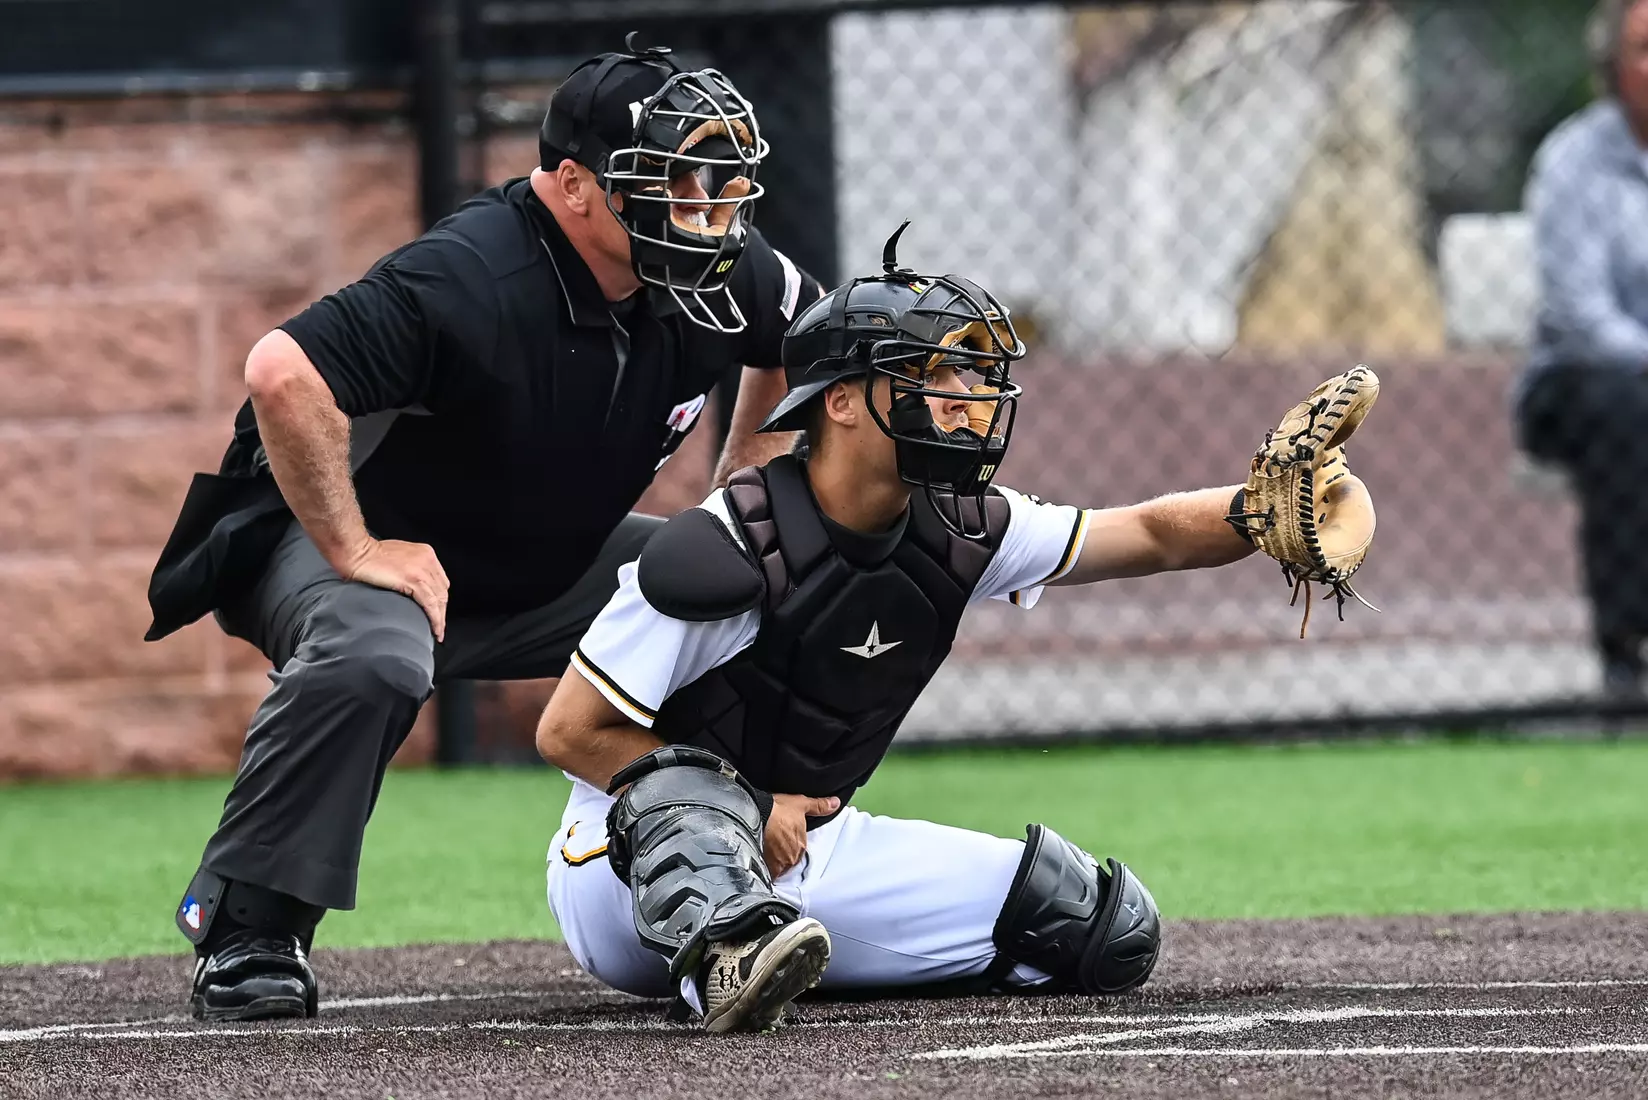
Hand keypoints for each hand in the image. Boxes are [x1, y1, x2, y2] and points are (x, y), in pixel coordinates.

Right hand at [335, 537, 450, 640]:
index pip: (440, 581)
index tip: (439, 611)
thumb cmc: (369, 554)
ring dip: (439, 619)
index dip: (440, 598)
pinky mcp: (414, 580)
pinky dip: (434, 619)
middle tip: (439, 626)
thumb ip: (409, 568)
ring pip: (438, 599)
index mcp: (426, 553)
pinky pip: (430, 604)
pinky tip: (433, 629)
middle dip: (442, 611)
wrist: (356, 551)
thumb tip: (411, 585)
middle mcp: (428, 560)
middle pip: (442, 591)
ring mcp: (422, 570)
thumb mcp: (398, 557)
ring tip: (437, 632)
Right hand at [763, 793, 839, 878]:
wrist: (756, 815)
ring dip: (773, 863)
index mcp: (802, 843)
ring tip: (764, 855)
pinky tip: (760, 865)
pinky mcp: (767, 867)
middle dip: (782, 856)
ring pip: (778, 868)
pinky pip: (768, 874)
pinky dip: (765, 871)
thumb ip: (819, 806)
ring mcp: (780, 863)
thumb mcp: (801, 804)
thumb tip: (836, 803)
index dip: (789, 845)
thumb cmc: (777, 809)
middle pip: (789, 860)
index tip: (782, 842)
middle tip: (772, 848)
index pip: (798, 849)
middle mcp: (793, 856)